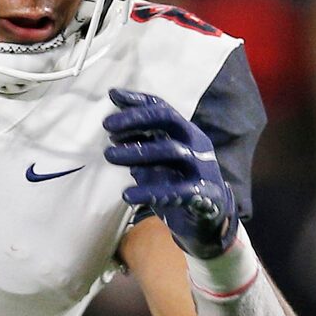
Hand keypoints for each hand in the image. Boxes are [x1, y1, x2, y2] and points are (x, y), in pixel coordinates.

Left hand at [104, 88, 238, 258]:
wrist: (209, 219)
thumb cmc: (178, 184)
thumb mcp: (157, 161)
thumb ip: (141, 145)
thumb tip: (112, 128)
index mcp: (185, 133)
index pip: (162, 108)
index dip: (137, 101)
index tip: (112, 95)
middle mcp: (195, 144)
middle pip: (168, 120)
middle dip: (136, 119)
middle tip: (107, 126)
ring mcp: (201, 167)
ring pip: (170, 150)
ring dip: (137, 151)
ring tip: (109, 155)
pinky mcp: (203, 194)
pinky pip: (176, 190)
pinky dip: (149, 191)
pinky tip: (127, 195)